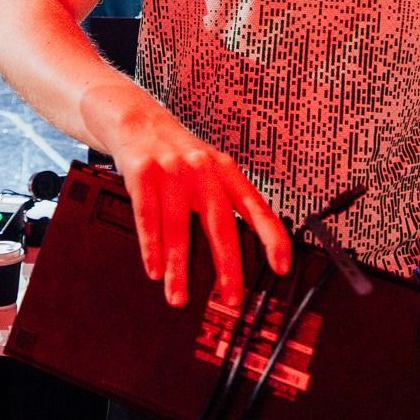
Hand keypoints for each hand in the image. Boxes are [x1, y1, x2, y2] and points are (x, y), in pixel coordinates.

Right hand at [109, 125, 292, 308]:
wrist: (138, 122)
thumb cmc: (178, 155)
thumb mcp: (210, 169)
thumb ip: (226, 202)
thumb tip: (245, 249)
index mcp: (226, 171)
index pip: (257, 207)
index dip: (272, 237)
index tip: (281, 267)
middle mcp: (202, 169)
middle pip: (220, 222)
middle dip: (228, 265)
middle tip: (231, 297)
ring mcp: (171, 170)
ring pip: (179, 227)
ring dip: (179, 268)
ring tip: (179, 297)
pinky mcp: (142, 173)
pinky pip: (147, 217)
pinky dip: (151, 248)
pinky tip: (154, 271)